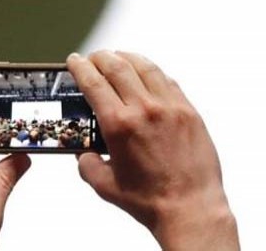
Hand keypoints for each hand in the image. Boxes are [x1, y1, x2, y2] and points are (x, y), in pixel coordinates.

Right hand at [67, 51, 238, 250]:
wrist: (191, 209)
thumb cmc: (149, 201)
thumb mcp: (105, 185)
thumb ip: (87, 164)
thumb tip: (84, 152)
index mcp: (119, 125)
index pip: (93, 82)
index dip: (80, 67)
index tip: (74, 61)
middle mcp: (143, 109)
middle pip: (116, 66)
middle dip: (99, 57)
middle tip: (93, 58)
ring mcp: (169, 107)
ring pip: (144, 66)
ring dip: (126, 57)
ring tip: (117, 57)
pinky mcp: (188, 111)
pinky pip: (167, 80)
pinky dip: (151, 71)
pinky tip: (146, 74)